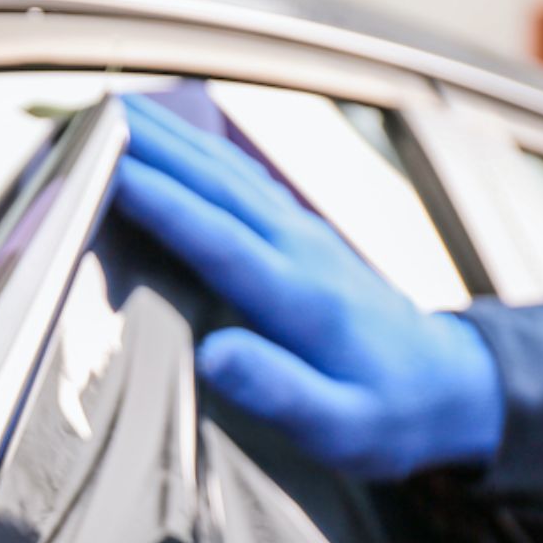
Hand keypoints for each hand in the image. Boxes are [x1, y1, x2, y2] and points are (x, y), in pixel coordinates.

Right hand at [113, 93, 503, 478]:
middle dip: (154, 149)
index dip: (161, 203)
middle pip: (218, 185)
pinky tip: (171, 143)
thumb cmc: (390, 417)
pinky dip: (198, 154)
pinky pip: (242, 181)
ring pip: (229, 172)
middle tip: (92, 121)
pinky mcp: (303, 234)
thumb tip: (216, 356)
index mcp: (302, 301)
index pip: (218, 238)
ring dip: (173, 139)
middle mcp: (302, 251)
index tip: (107, 172)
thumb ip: (280, 392)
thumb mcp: (342, 428)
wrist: (450, 388)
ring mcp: (305, 235)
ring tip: (116, 114)